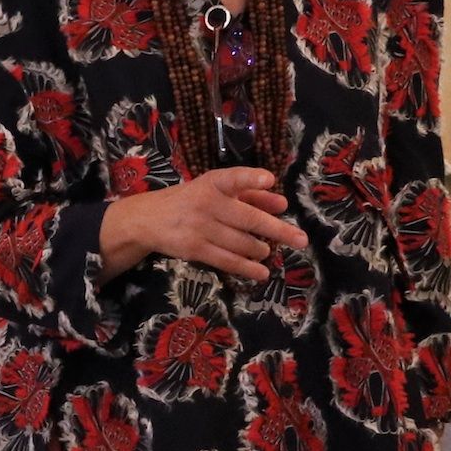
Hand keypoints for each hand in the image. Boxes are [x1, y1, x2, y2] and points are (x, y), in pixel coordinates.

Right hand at [99, 166, 308, 281]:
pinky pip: (226, 260)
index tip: (269, 180)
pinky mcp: (195, 249)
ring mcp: (200, 228)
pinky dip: (247, 268)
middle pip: (247, 218)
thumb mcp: (217, 190)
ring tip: (266, 251)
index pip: (233, 178)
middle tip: (300, 240)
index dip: (251, 179)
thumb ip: (250, 194)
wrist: (149, 219)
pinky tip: (262, 272)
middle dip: (277, 230)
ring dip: (260, 250)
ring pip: (240, 243)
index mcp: (213, 183)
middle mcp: (206, 203)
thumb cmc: (192, 200)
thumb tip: (282, 204)